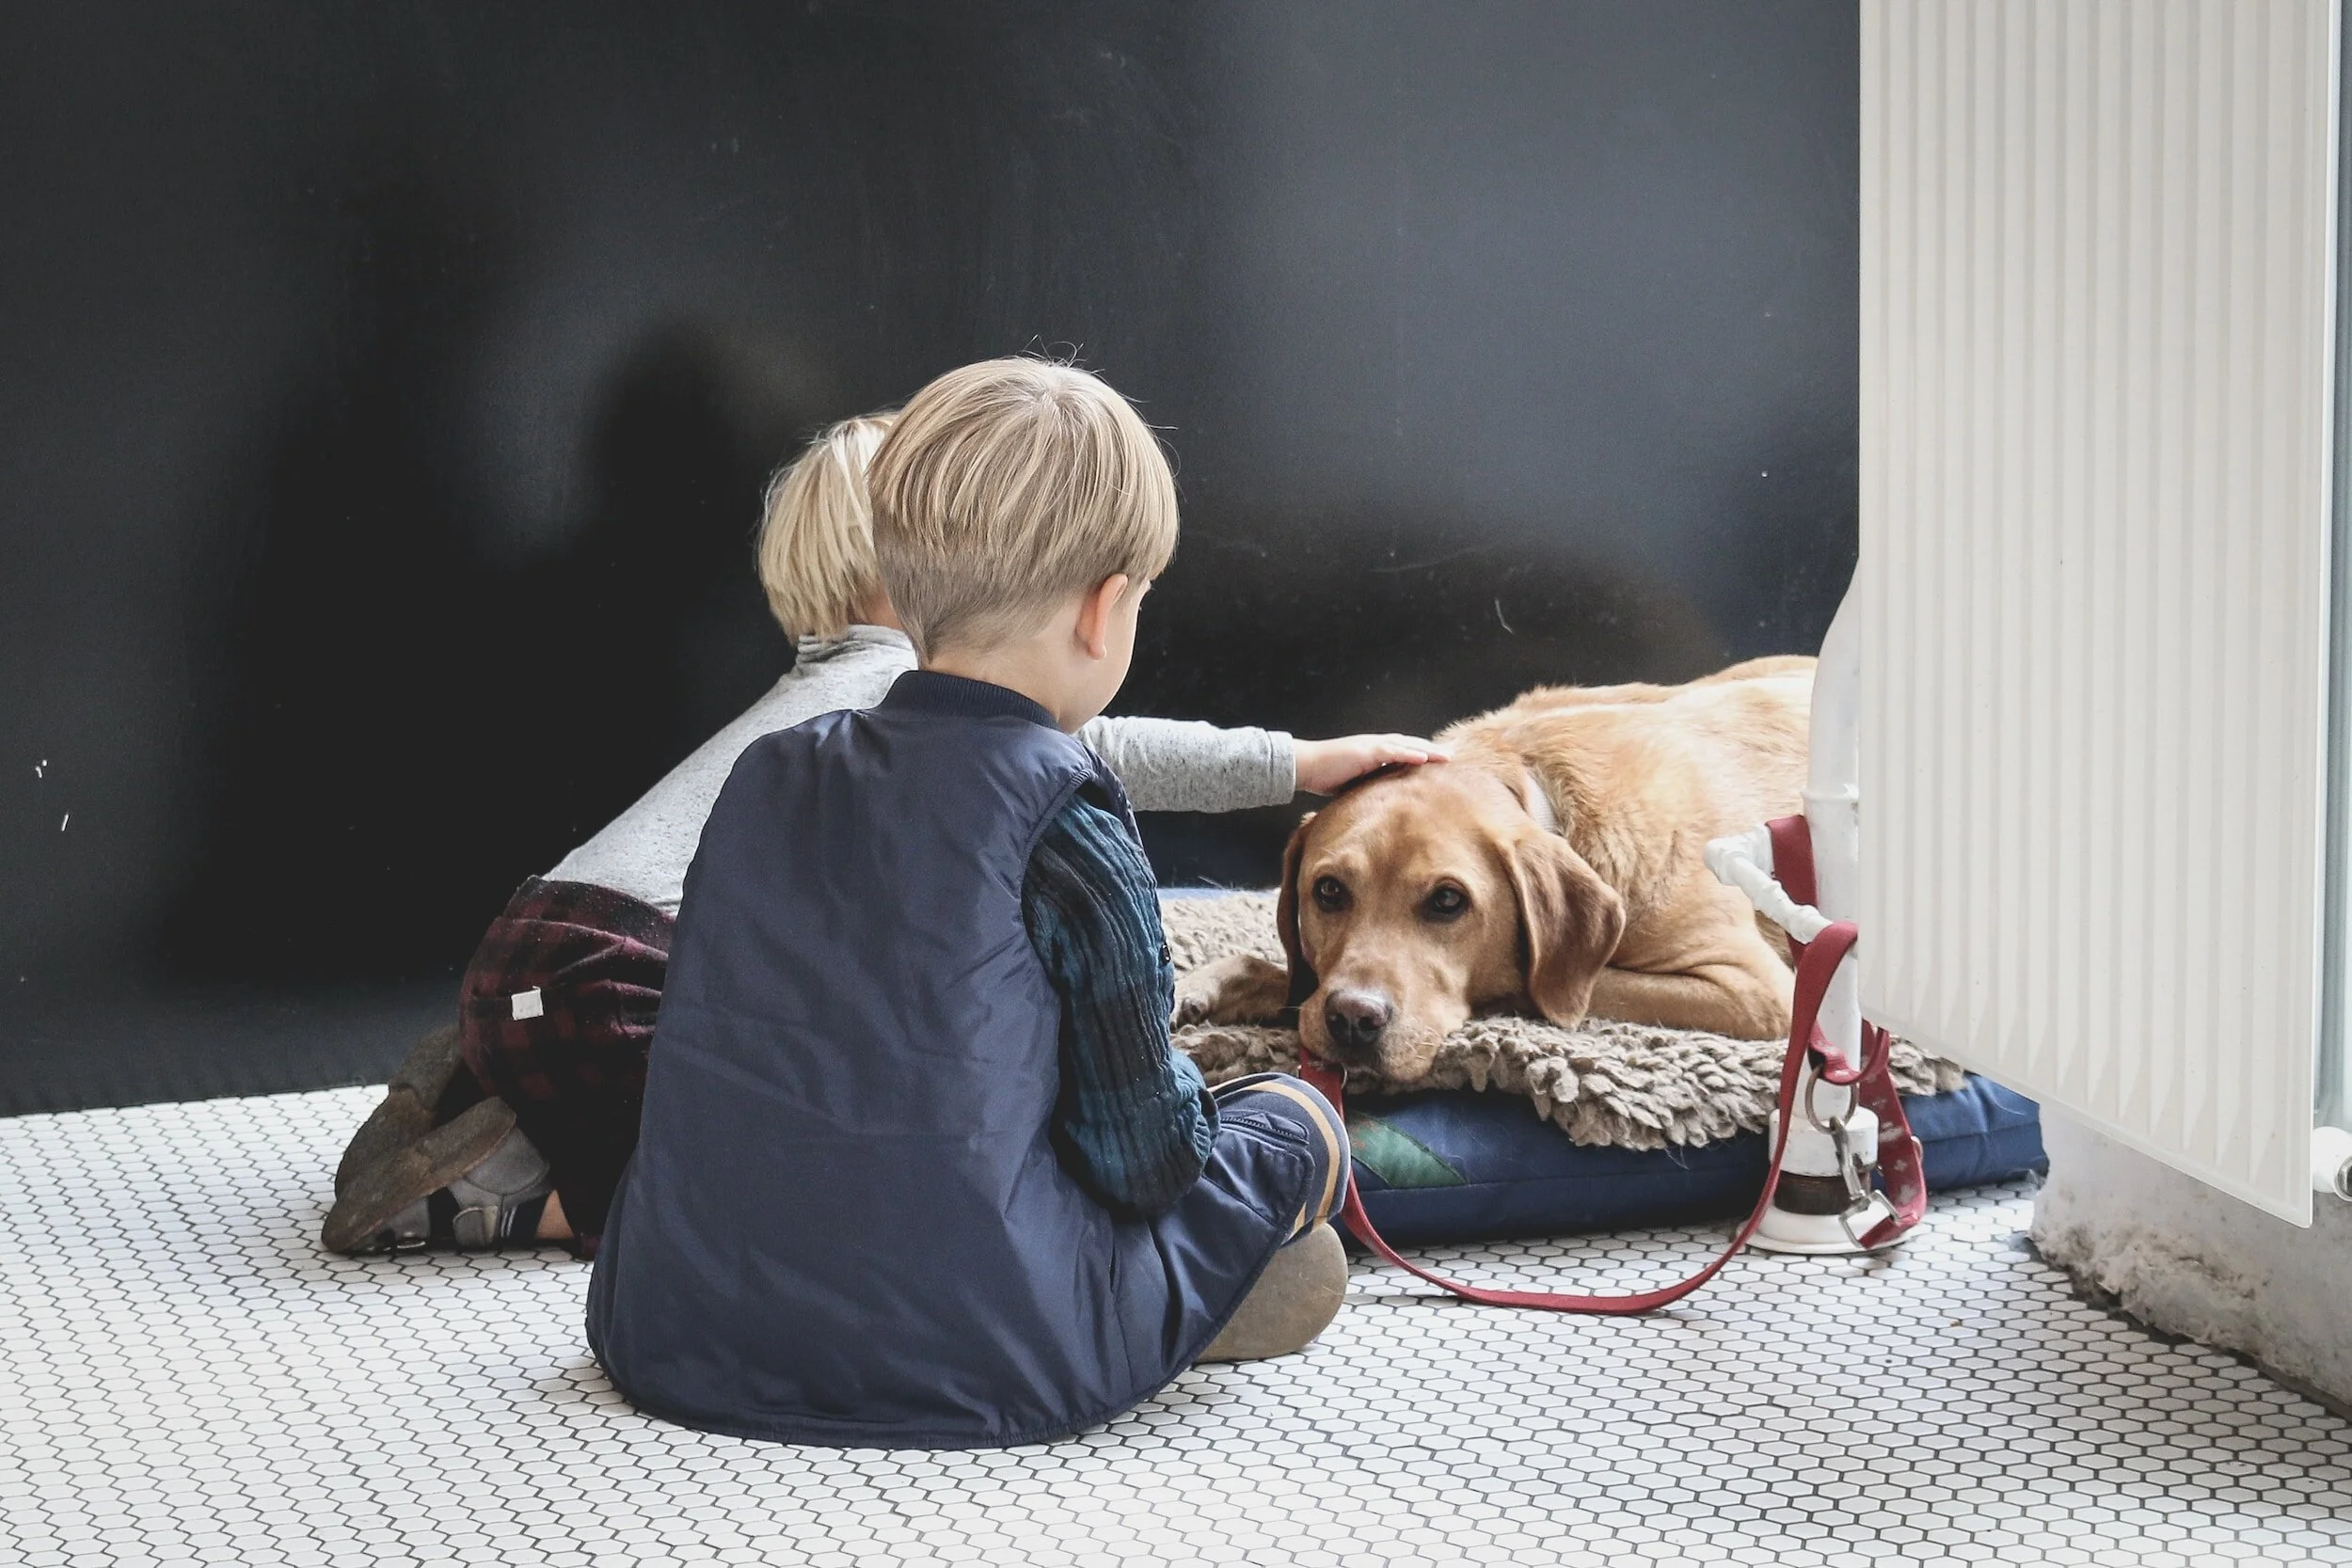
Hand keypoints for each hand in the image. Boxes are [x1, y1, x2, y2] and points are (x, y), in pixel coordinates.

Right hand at [1293, 733, 1448, 795]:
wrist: (1304, 766)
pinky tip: (1425, 756)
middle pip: (1409, 745)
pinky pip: (1392, 751)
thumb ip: (1365, 787)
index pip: (1402, 751)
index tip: (1437, 760)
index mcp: (1371, 753)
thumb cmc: (1322, 775)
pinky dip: (1410, 753)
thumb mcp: (1350, 782)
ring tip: (1447, 755)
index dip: (1420, 754)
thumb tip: (1377, 801)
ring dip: (1427, 749)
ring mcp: (1370, 746)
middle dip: (1431, 749)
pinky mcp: (1365, 751)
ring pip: (1405, 745)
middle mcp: (1374, 746)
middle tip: (1451, 755)